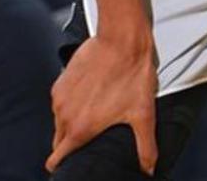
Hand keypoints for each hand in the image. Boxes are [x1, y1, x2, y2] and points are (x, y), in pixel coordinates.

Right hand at [45, 33, 157, 174]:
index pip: (57, 159)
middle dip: (69, 144)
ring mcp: (60, 95)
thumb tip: (149, 169)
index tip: (70, 167)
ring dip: (70, 121)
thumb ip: (145, 148)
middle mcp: (64, 114)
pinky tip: (88, 96)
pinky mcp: (62, 78)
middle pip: (59, 140)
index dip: (62, 166)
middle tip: (89, 139)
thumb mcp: (143, 115)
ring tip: (92, 115)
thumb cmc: (132, 75)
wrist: (122, 39)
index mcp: (80, 129)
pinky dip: (70, 103)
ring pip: (59, 119)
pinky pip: (60, 100)